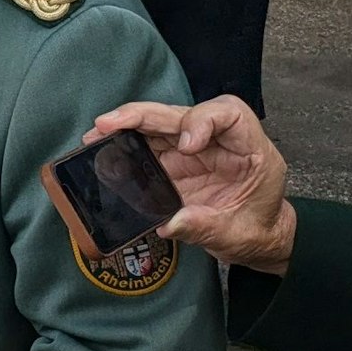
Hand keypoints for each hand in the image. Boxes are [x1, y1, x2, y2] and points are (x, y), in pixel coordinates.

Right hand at [86, 95, 297, 274]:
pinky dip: (124, 141)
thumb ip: (205, 226)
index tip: (186, 147)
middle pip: (181, 112)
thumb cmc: (254, 229)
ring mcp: (193, 147)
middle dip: (143, 115)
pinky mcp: (173, 159)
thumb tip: (170, 223)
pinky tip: (103, 145)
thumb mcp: (236, 235)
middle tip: (109, 124)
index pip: (228, 113)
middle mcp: (219, 140)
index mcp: (249, 149)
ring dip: (127, 124)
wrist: (253, 238)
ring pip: (159, 122)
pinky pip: (148, 141)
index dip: (202, 121)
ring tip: (97, 133)